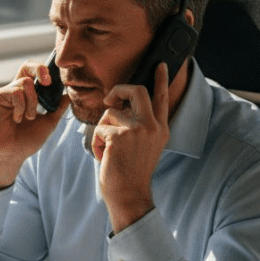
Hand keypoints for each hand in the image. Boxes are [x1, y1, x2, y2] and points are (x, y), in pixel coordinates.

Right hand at [0, 60, 69, 192]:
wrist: (9, 155)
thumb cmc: (25, 142)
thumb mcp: (48, 123)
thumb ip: (58, 108)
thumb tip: (69, 94)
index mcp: (28, 96)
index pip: (36, 75)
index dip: (47, 72)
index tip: (56, 82)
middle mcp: (16, 91)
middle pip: (27, 66)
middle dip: (40, 69)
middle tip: (48, 82)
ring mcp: (6, 93)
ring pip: (26, 82)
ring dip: (32, 102)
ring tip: (28, 118)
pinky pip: (15, 91)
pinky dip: (21, 106)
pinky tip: (17, 119)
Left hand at [90, 62, 170, 231]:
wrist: (129, 195)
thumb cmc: (131, 173)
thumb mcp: (144, 147)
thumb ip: (140, 127)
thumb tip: (119, 107)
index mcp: (160, 129)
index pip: (161, 99)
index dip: (161, 80)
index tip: (161, 66)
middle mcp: (151, 126)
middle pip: (137, 91)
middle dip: (119, 90)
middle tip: (110, 99)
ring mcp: (137, 130)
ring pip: (110, 113)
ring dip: (103, 129)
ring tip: (108, 149)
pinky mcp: (119, 136)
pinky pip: (99, 127)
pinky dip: (97, 142)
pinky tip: (105, 156)